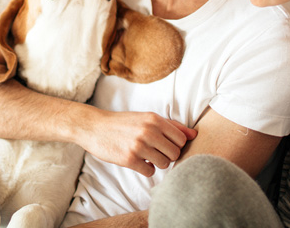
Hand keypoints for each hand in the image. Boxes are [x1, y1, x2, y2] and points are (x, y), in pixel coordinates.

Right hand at [81, 110, 196, 176]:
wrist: (94, 127)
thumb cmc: (124, 123)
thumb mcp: (147, 118)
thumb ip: (172, 126)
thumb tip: (194, 134)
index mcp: (155, 119)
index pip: (182, 139)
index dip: (175, 145)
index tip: (164, 144)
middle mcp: (149, 131)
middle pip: (175, 153)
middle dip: (167, 155)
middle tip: (155, 152)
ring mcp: (139, 145)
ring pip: (165, 164)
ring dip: (157, 163)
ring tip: (146, 156)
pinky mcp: (129, 159)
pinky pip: (150, 172)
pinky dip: (146, 169)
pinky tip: (137, 161)